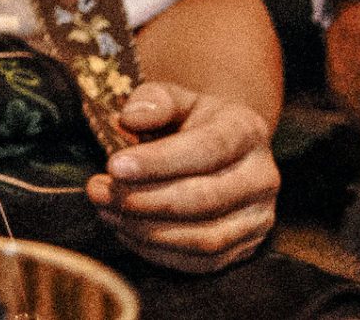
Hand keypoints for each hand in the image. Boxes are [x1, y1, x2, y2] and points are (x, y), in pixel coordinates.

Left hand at [86, 82, 277, 272]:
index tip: (114, 166)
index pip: (206, 150)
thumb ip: (153, 100)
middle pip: (204, 199)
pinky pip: (202, 262)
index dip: (159, 162)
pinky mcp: (246, 247)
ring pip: (203, 238)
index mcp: (247, 131)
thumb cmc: (190, 120)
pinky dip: (158, 252)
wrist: (222, 147)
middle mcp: (262, 177)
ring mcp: (258, 218)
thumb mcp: (174, 97)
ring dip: (146, 229)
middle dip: (144, 199)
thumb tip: (130, 119)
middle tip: (98, 190)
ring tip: (105, 209)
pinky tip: (125, 230)